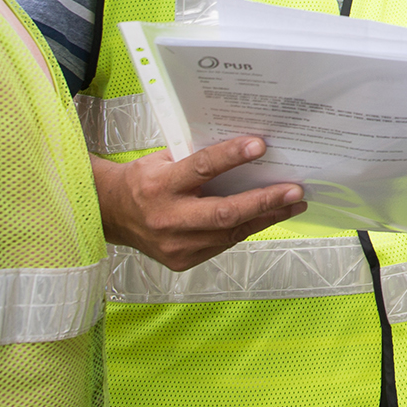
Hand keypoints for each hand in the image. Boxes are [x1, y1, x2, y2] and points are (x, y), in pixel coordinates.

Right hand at [92, 137, 306, 270]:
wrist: (112, 215)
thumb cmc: (143, 181)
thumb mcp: (162, 160)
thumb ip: (195, 157)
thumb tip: (242, 148)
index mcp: (159, 186)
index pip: (200, 168)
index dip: (231, 156)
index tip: (259, 145)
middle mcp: (167, 219)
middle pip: (223, 213)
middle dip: (263, 201)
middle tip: (294, 190)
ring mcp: (175, 245)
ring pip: (229, 233)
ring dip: (266, 217)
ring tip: (293, 204)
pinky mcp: (182, 261)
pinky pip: (222, 244)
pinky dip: (246, 228)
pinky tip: (266, 217)